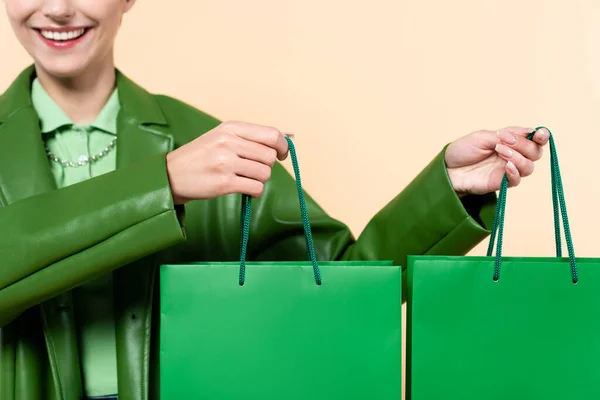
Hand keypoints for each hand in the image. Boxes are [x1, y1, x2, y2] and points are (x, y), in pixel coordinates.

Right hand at [166, 121, 288, 204]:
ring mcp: (226, 162)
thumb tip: (287, 139)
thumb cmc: (201, 156)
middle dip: (267, 166)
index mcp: (230, 127)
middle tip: (254, 170)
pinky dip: (255, 192)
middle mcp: (228, 142)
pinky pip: (256, 188)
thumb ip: (251, 137)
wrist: (170, 175)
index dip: (282, 146)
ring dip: (260, 179)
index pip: (271, 134)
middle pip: (270, 156)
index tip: (280, 155)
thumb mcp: (222, 137)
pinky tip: (245, 189)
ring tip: (245, 179)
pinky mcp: (224, 183)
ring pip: (265, 173)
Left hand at [445, 126, 549, 195]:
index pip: (533, 139)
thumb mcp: (483, 137)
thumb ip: (506, 135)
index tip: (539, 133)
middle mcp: (513, 156)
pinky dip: (515, 171)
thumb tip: (529, 131)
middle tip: (505, 141)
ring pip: (529, 167)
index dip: (541, 136)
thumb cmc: (463, 151)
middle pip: (535, 153)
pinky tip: (507, 165)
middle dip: (525, 145)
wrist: (447, 168)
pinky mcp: (501, 183)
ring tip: (500, 151)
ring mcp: (507, 170)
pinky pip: (516, 179)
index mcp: (510, 141)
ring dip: (518, 157)